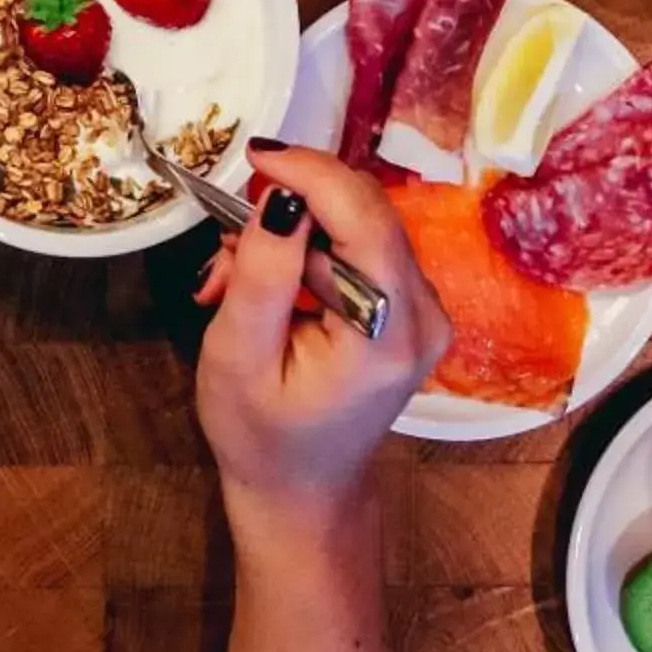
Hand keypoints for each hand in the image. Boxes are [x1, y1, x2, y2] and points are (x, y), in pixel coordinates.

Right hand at [193, 143, 452, 548]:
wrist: (303, 493)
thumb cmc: (261, 435)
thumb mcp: (238, 355)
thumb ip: (262, 273)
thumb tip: (281, 195)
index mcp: (389, 331)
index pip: (364, 216)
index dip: (310, 172)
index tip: (251, 158)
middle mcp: (427, 313)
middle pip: (364, 213)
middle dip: (289, 207)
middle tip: (224, 242)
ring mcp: (427, 311)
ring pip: (357, 226)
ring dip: (290, 234)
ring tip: (232, 280)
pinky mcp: (412, 310)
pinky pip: (360, 250)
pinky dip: (307, 254)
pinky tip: (265, 287)